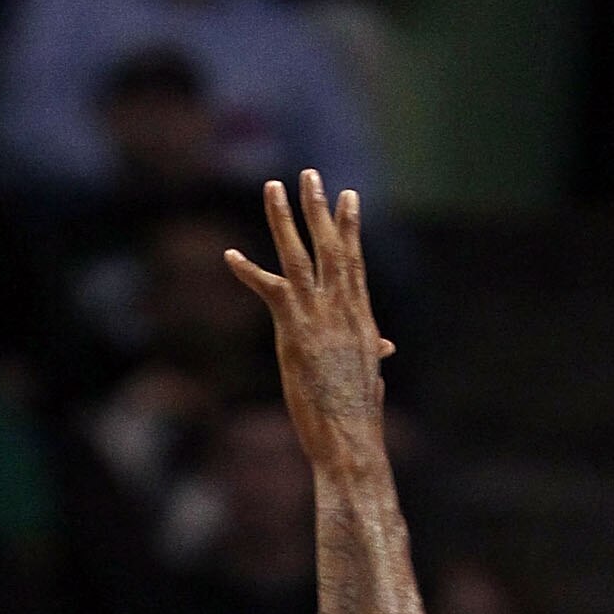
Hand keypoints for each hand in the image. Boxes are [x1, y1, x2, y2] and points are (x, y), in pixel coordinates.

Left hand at [225, 172, 394, 467]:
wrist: (351, 439)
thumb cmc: (358, 421)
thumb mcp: (366, 379)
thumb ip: (371, 356)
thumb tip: (383, 351)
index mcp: (360, 319)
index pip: (353, 263)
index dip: (349, 229)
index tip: (347, 198)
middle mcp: (342, 310)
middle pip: (331, 248)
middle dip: (319, 209)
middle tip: (310, 175)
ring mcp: (319, 317)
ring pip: (301, 256)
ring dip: (286, 219)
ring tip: (275, 187)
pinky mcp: (295, 331)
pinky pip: (270, 290)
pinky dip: (248, 272)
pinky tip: (230, 256)